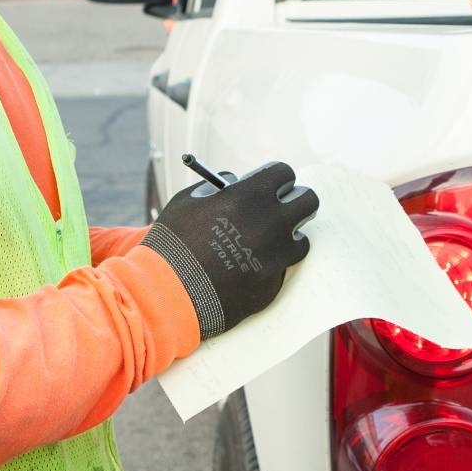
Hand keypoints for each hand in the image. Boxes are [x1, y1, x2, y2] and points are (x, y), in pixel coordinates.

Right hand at [139, 161, 318, 337]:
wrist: (163, 296)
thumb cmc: (171, 244)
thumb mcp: (187, 202)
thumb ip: (216, 187)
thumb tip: (237, 182)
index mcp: (249, 197)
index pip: (285, 174)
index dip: (276, 178)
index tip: (269, 185)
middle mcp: (270, 225)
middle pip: (308, 202)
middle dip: (295, 201)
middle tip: (281, 208)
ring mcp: (274, 258)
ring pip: (302, 240)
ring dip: (287, 238)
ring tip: (264, 242)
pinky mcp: (272, 286)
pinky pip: (281, 270)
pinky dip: (269, 267)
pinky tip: (245, 269)